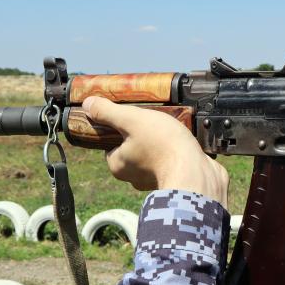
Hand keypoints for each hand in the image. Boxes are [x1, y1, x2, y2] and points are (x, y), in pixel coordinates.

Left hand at [82, 96, 228, 204]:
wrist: (197, 173)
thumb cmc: (163, 146)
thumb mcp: (132, 120)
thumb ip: (108, 112)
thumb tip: (87, 104)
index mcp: (118, 165)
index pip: (111, 145)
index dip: (120, 130)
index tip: (133, 119)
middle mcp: (133, 177)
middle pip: (132, 150)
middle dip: (143, 136)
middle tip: (155, 121)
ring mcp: (156, 180)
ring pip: (152, 157)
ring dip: (161, 145)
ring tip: (172, 130)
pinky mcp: (176, 180)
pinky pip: (171, 163)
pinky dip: (175, 154)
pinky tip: (183, 144)